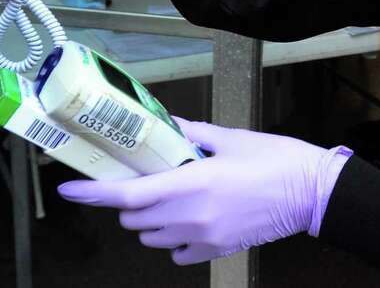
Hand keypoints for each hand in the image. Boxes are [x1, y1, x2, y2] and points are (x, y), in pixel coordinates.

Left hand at [57, 118, 352, 264]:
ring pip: (152, 237)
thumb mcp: (230, 138)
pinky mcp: (217, 251)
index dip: (93, 194)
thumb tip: (166, 127)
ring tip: (172, 196)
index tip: (69, 189)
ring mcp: (204, 238)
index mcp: (192, 183)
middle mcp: (191, 216)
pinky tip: (191, 219)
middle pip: (135, 218)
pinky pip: (178, 252)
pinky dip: (174, 238)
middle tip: (145, 177)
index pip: (128, 196)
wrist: (311, 192)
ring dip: (150, 219)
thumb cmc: (275, 160)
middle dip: (130, 200)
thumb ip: (191, 135)